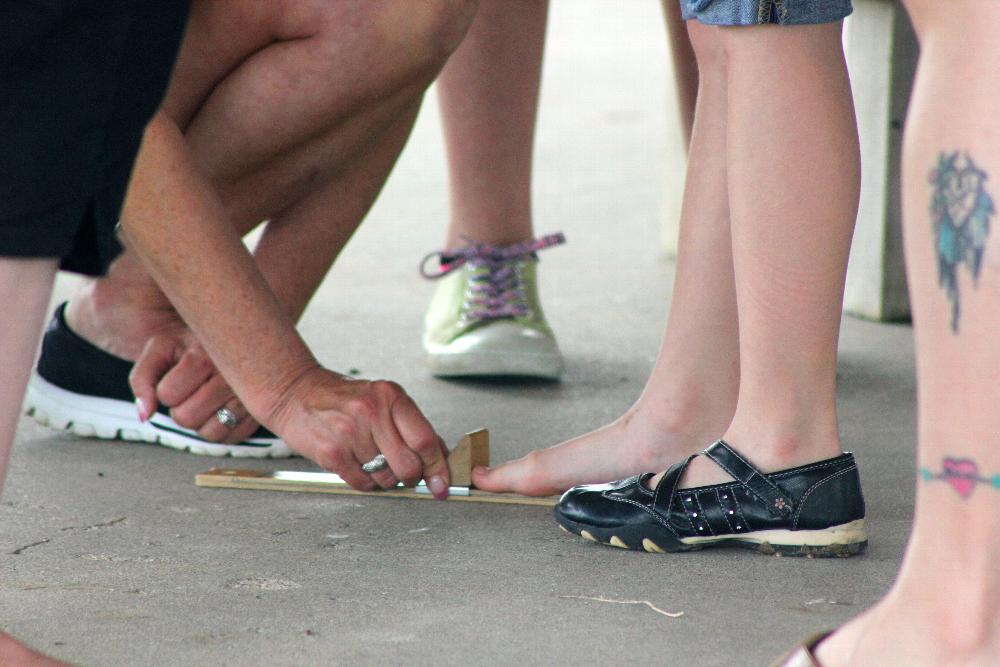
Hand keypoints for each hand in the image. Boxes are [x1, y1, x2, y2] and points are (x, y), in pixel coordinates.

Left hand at [129, 330, 262, 443]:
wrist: (228, 335)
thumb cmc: (189, 344)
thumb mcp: (159, 349)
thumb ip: (142, 380)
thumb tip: (146, 416)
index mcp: (204, 355)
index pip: (167, 395)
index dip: (165, 390)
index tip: (177, 376)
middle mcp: (232, 376)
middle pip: (187, 418)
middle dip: (181, 409)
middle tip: (191, 391)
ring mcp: (249, 396)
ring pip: (210, 433)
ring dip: (200, 423)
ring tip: (205, 401)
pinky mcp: (260, 413)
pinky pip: (232, 439)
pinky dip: (221, 431)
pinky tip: (221, 411)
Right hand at [264, 367, 450, 496]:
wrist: (296, 392)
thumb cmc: (343, 398)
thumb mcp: (382, 399)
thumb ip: (413, 426)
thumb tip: (443, 457)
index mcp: (391, 396)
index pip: (425, 440)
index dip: (438, 468)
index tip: (442, 484)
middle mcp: (372, 412)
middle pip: (409, 466)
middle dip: (411, 478)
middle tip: (405, 473)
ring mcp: (350, 433)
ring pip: (386, 479)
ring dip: (386, 479)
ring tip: (374, 461)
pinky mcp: (332, 452)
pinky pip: (363, 484)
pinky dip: (366, 482)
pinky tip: (358, 464)